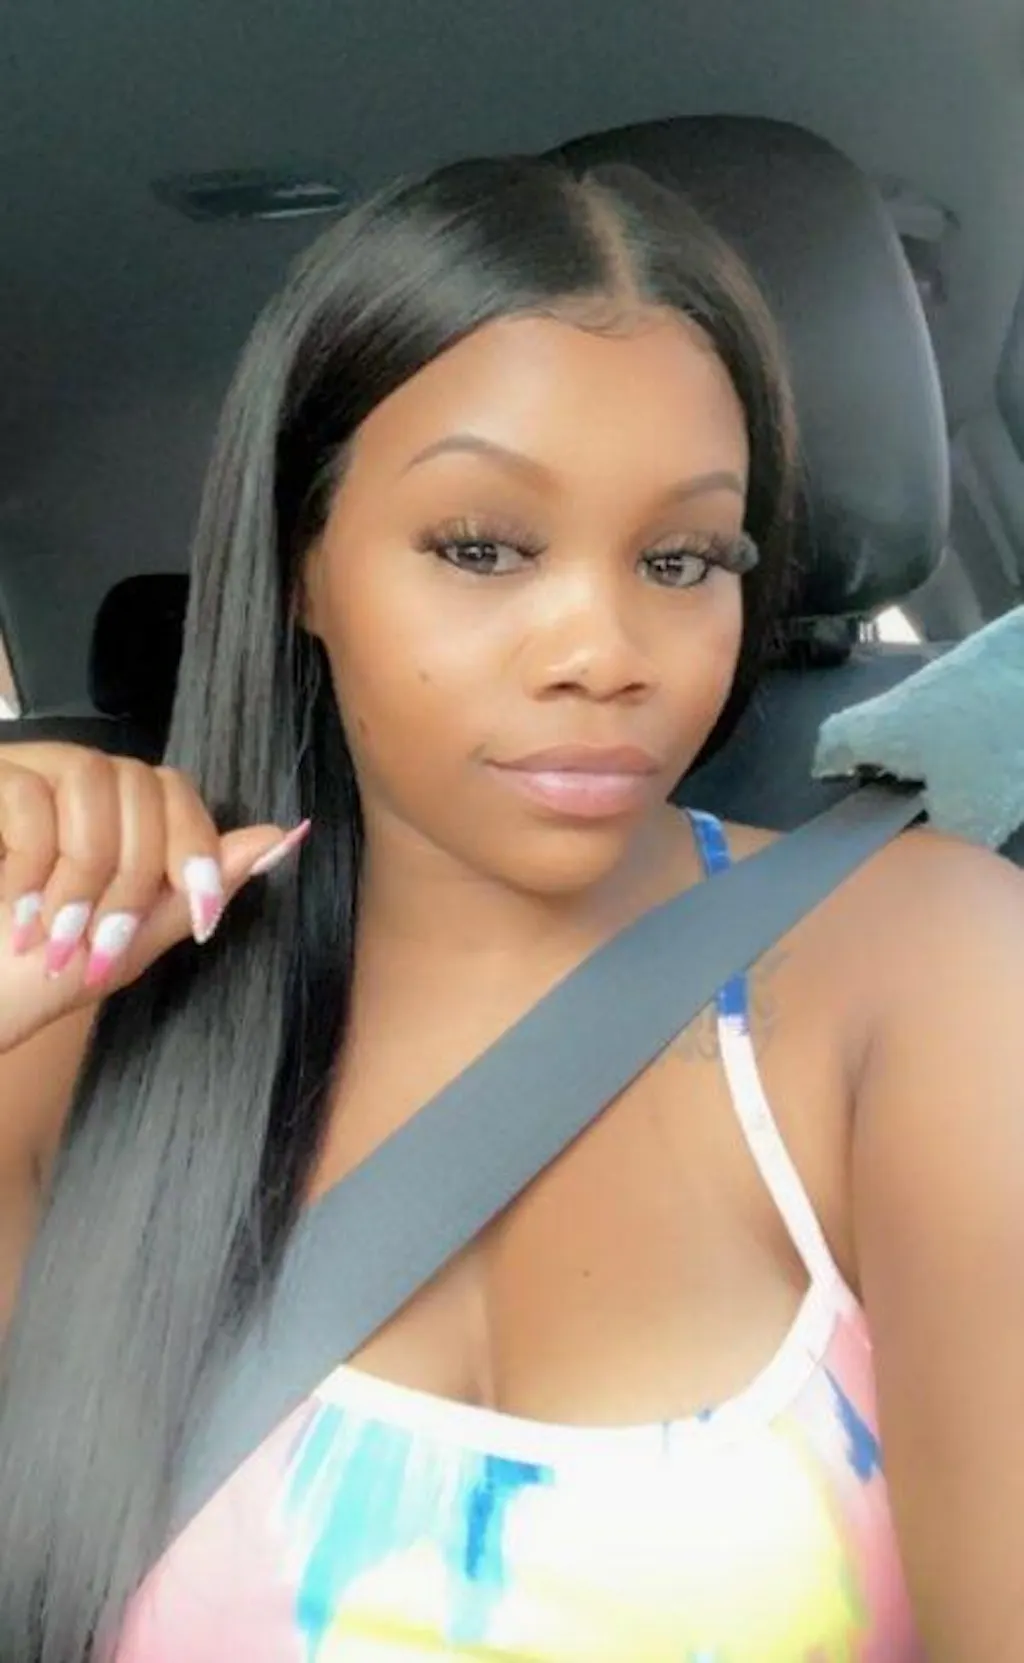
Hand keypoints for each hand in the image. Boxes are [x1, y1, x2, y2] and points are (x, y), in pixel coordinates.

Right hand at [0, 743, 308, 1052]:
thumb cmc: (27, 975)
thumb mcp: (128, 941)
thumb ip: (197, 889)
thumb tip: (286, 836)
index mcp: (111, 816)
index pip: (176, 790)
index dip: (197, 847)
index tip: (203, 914)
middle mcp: (69, 782)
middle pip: (143, 784)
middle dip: (138, 875)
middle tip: (103, 941)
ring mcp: (20, 772)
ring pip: (93, 780)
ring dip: (87, 872)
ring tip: (55, 931)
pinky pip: (30, 797)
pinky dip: (33, 866)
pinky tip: (15, 913)